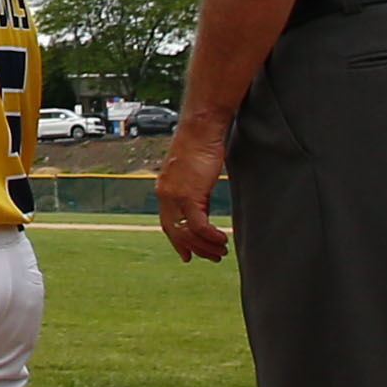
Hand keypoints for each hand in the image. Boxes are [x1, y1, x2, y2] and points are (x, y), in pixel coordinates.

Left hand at [153, 125, 230, 263]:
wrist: (201, 129)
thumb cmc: (200, 146)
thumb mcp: (194, 173)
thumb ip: (193, 190)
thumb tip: (201, 204)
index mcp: (164, 190)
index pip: (168, 224)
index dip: (178, 242)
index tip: (188, 254)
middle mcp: (165, 195)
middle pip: (176, 233)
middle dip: (194, 249)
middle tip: (212, 257)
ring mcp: (175, 196)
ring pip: (188, 233)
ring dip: (205, 246)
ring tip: (220, 251)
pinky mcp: (189, 194)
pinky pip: (198, 226)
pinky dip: (210, 237)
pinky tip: (222, 240)